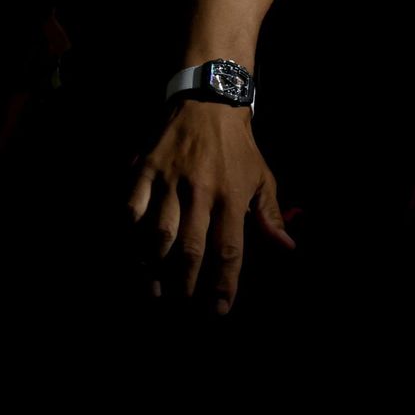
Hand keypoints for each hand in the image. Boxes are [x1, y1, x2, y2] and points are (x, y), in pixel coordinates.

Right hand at [125, 98, 295, 314]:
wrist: (211, 103)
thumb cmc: (239, 148)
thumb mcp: (263, 178)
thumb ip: (270, 216)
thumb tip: (287, 248)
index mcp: (234, 196)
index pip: (229, 250)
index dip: (224, 284)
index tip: (218, 311)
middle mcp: (202, 192)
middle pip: (191, 249)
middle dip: (185, 285)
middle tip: (180, 309)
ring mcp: (171, 181)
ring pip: (157, 234)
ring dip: (153, 268)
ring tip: (153, 293)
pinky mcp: (145, 170)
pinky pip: (130, 208)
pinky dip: (128, 233)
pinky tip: (129, 253)